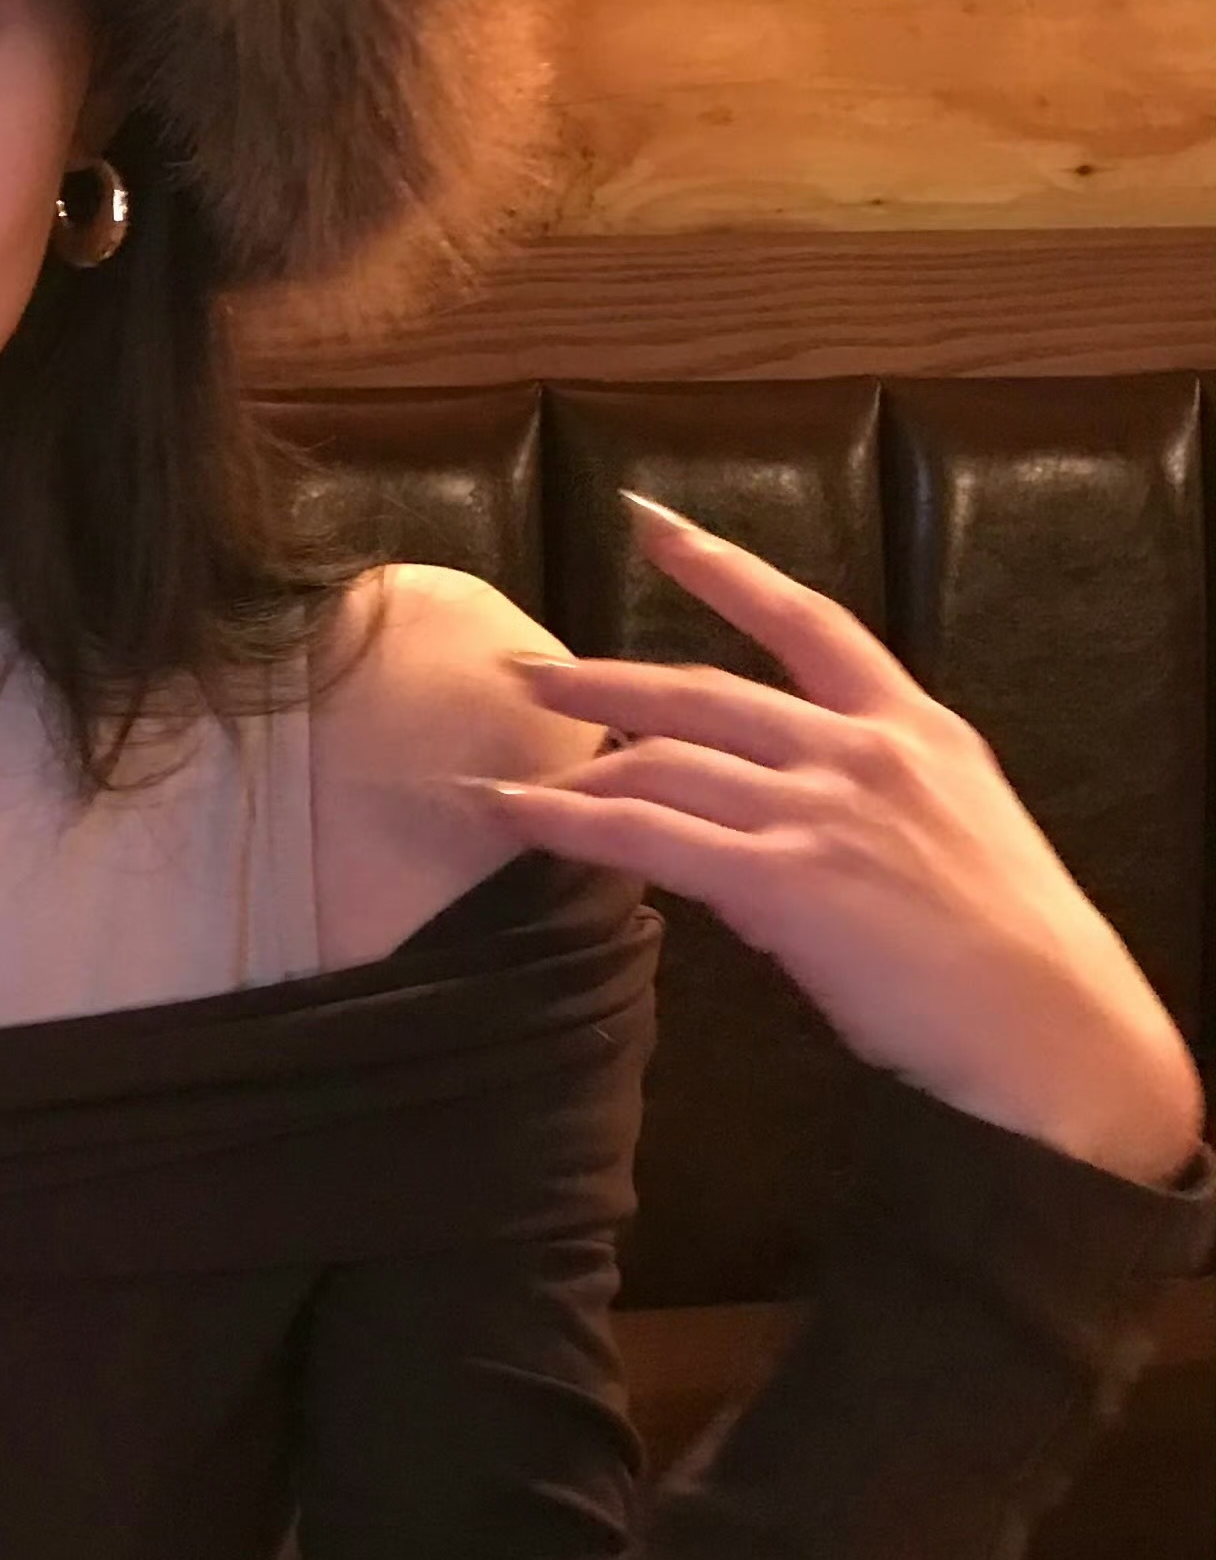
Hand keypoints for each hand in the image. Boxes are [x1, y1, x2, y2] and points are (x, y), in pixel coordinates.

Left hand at [474, 498, 1203, 1184]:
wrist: (1056, 1032)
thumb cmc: (1016, 957)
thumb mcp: (958, 832)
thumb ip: (872, 798)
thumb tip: (783, 811)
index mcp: (915, 727)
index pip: (808, 620)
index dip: (724, 568)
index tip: (653, 526)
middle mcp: (861, 750)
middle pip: (701, 689)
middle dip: (603, 678)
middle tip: (528, 672)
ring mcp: (820, 811)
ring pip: (663, 761)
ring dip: (572, 764)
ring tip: (505, 767)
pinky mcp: (785, 881)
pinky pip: (649, 836)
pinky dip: (571, 822)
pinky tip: (520, 817)